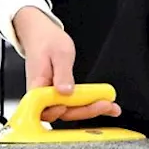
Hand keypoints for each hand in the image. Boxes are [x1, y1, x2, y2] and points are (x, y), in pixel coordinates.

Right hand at [12, 6, 120, 122]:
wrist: (40, 35)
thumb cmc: (47, 42)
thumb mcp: (60, 53)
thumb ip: (63, 74)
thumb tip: (65, 92)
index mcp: (37, 86)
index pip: (46, 108)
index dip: (62, 111)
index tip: (80, 106)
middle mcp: (41, 96)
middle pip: (62, 113)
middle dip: (86, 111)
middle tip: (107, 104)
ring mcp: (50, 97)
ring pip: (70, 110)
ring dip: (91, 109)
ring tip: (111, 106)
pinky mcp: (58, 95)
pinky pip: (72, 104)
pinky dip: (89, 104)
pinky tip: (104, 103)